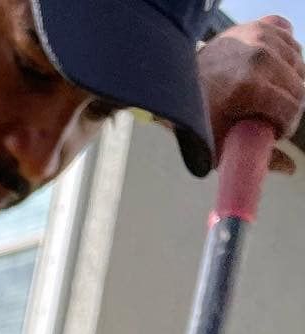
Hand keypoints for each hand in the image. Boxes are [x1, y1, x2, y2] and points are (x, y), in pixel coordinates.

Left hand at [198, 16, 304, 174]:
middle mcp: (260, 57)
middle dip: (289, 108)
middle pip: (299, 88)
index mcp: (250, 87)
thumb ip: (257, 158)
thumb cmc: (199, 116)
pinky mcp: (262, 25)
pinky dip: (286, 59)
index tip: (275, 132)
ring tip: (268, 96)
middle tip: (271, 117)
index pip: (292, 109)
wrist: (179, 78)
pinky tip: (270, 72)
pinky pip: (291, 44)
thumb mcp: (222, 143)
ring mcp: (262, 37)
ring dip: (289, 84)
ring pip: (299, 65)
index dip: (286, 126)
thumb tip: (291, 168)